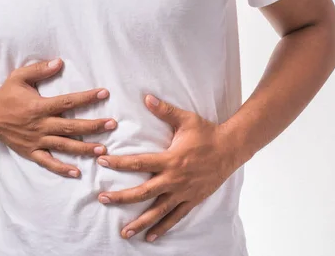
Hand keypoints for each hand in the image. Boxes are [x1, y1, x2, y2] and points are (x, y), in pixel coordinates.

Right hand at [0, 58, 116, 177]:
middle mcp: (40, 125)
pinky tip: (77, 173)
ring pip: (64, 146)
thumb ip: (40, 70)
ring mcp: (36, 141)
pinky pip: (48, 163)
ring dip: (83, 148)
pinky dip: (62, 169)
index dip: (87, 98)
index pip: (67, 102)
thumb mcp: (19, 77)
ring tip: (102, 150)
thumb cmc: (5, 94)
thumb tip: (60, 62)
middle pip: (70, 126)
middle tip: (112, 124)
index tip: (104, 94)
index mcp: (39, 106)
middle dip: (93, 126)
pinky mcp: (31, 152)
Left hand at [96, 95, 245, 241]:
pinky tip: (150, 237)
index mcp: (171, 159)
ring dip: (140, 222)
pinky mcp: (192, 200)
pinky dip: (162, 228)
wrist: (232, 148)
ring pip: (158, 211)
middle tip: (103, 199)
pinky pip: (175, 217)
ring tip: (124, 232)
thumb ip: (164, 110)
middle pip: (143, 192)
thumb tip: (146, 97)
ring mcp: (184, 192)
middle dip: (121, 197)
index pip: (139, 162)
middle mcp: (175, 179)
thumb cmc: (207, 133)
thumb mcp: (186, 119)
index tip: (102, 162)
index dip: (119, 162)